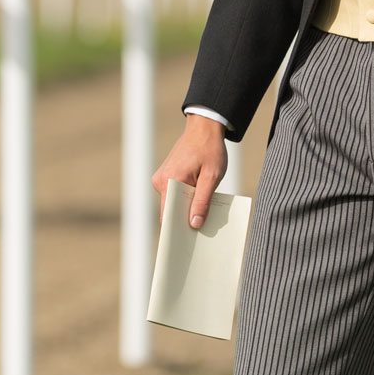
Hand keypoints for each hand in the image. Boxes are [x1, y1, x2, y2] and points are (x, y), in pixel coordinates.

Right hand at [151, 113, 228, 228]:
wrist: (204, 127)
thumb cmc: (210, 150)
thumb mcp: (212, 176)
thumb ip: (202, 200)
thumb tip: (194, 224)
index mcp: (169, 181)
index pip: (168, 215)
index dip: (176, 231)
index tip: (185, 246)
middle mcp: (161, 181)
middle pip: (170, 212)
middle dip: (184, 222)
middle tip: (201, 236)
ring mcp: (162, 179)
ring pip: (173, 205)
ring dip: (187, 210)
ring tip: (203, 217)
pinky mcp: (167, 177)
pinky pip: (175, 196)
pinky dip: (186, 201)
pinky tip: (200, 203)